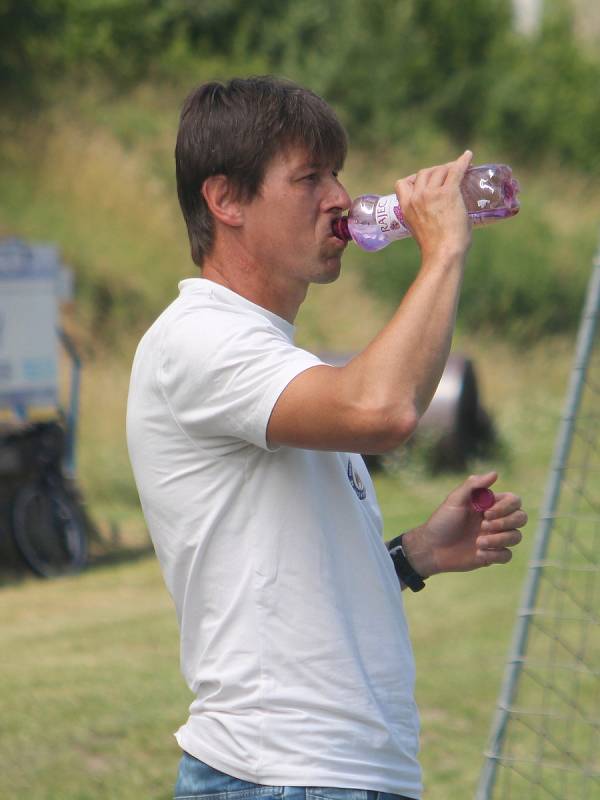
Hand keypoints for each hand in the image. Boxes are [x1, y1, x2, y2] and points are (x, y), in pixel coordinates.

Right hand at [394, 150, 472, 262]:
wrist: (443, 253)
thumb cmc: (435, 248)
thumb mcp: (419, 229)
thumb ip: (424, 216)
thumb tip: (439, 214)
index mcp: (405, 207)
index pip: (402, 183)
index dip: (413, 180)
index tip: (423, 182)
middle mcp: (416, 197)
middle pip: (424, 173)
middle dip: (435, 172)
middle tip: (447, 176)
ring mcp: (432, 194)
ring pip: (439, 170)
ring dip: (448, 168)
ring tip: (458, 171)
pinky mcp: (448, 193)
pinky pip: (455, 171)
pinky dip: (463, 162)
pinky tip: (468, 156)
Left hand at [402, 471, 526, 577]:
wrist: (432, 548)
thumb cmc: (442, 521)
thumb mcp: (455, 500)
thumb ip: (473, 485)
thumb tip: (495, 473)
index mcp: (489, 505)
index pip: (515, 501)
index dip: (506, 507)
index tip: (485, 513)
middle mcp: (495, 520)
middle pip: (521, 517)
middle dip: (505, 523)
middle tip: (482, 526)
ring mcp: (495, 538)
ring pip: (517, 537)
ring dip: (499, 540)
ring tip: (478, 542)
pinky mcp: (492, 555)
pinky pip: (507, 555)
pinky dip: (495, 555)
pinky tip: (478, 554)